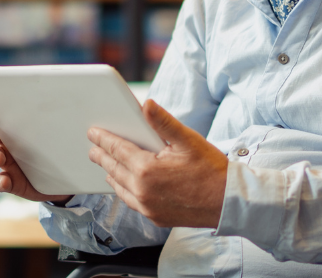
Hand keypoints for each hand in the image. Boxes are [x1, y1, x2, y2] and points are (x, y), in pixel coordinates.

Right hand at [0, 98, 73, 204]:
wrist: (72, 174)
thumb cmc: (64, 141)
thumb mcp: (67, 124)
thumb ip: (69, 114)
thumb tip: (75, 101)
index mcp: (15, 122)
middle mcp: (6, 141)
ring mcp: (7, 162)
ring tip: (0, 157)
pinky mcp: (13, 182)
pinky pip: (0, 182)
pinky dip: (0, 182)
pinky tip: (4, 181)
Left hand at [88, 99, 228, 227]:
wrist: (228, 203)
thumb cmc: (211, 170)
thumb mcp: (188, 140)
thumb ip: (163, 122)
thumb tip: (146, 104)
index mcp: (147, 169)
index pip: (117, 150)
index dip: (103, 139)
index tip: (93, 132)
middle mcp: (143, 191)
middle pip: (114, 169)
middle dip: (102, 157)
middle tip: (93, 148)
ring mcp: (148, 207)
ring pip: (120, 188)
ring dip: (111, 174)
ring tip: (106, 165)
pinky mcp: (155, 217)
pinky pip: (131, 202)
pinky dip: (124, 191)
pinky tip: (125, 185)